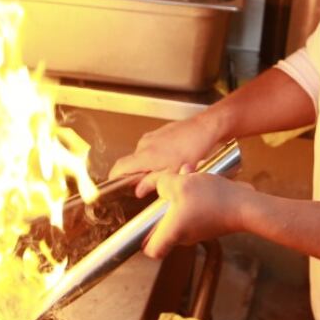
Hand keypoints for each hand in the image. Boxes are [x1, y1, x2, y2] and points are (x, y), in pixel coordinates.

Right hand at [108, 114, 222, 180]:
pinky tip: (172, 159)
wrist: (204, 128)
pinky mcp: (158, 132)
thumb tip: (139, 191)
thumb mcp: (174, 173)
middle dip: (137, 173)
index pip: (119, 167)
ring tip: (166, 170)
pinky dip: (156, 156)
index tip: (114, 184)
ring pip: (142, 155)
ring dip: (148, 164)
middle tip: (150, 182)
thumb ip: (153, 182)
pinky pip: (150, 147)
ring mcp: (151, 137)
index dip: (114, 177)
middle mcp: (144, 144)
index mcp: (145, 156)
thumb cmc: (193, 149)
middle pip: (131, 162)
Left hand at [140, 171, 251, 258]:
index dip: (142, 242)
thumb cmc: (213, 200)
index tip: (141, 226)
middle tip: (166, 187)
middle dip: (163, 203)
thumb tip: (160, 185)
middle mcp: (184, 236)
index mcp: (173, 233)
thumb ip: (162, 183)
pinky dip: (194, 193)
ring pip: (179, 212)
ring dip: (181, 192)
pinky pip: (194, 208)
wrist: (246, 206)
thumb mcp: (181, 184)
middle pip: (163, 226)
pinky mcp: (210, 222)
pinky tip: (200, 176)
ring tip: (188, 174)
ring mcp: (198, 230)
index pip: (151, 251)